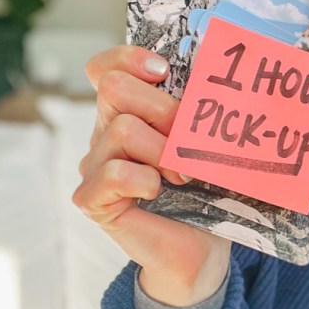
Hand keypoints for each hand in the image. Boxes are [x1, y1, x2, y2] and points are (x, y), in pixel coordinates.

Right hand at [72, 46, 229, 306]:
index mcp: (128, 112)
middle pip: (114, 88)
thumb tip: (216, 67)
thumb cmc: (206, 192)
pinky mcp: (92, 200)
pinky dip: (144, 180)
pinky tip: (158, 192)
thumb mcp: (204, 141)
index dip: (130, 59)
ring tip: (182, 176)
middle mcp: (104, 133)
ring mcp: (94, 166)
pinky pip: (113, 172)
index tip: (165, 72)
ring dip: (163, 151)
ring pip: (121, 129)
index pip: (107, 68)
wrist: (200, 250)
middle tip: (186, 138)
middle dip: (162, 108)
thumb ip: (198, 107)